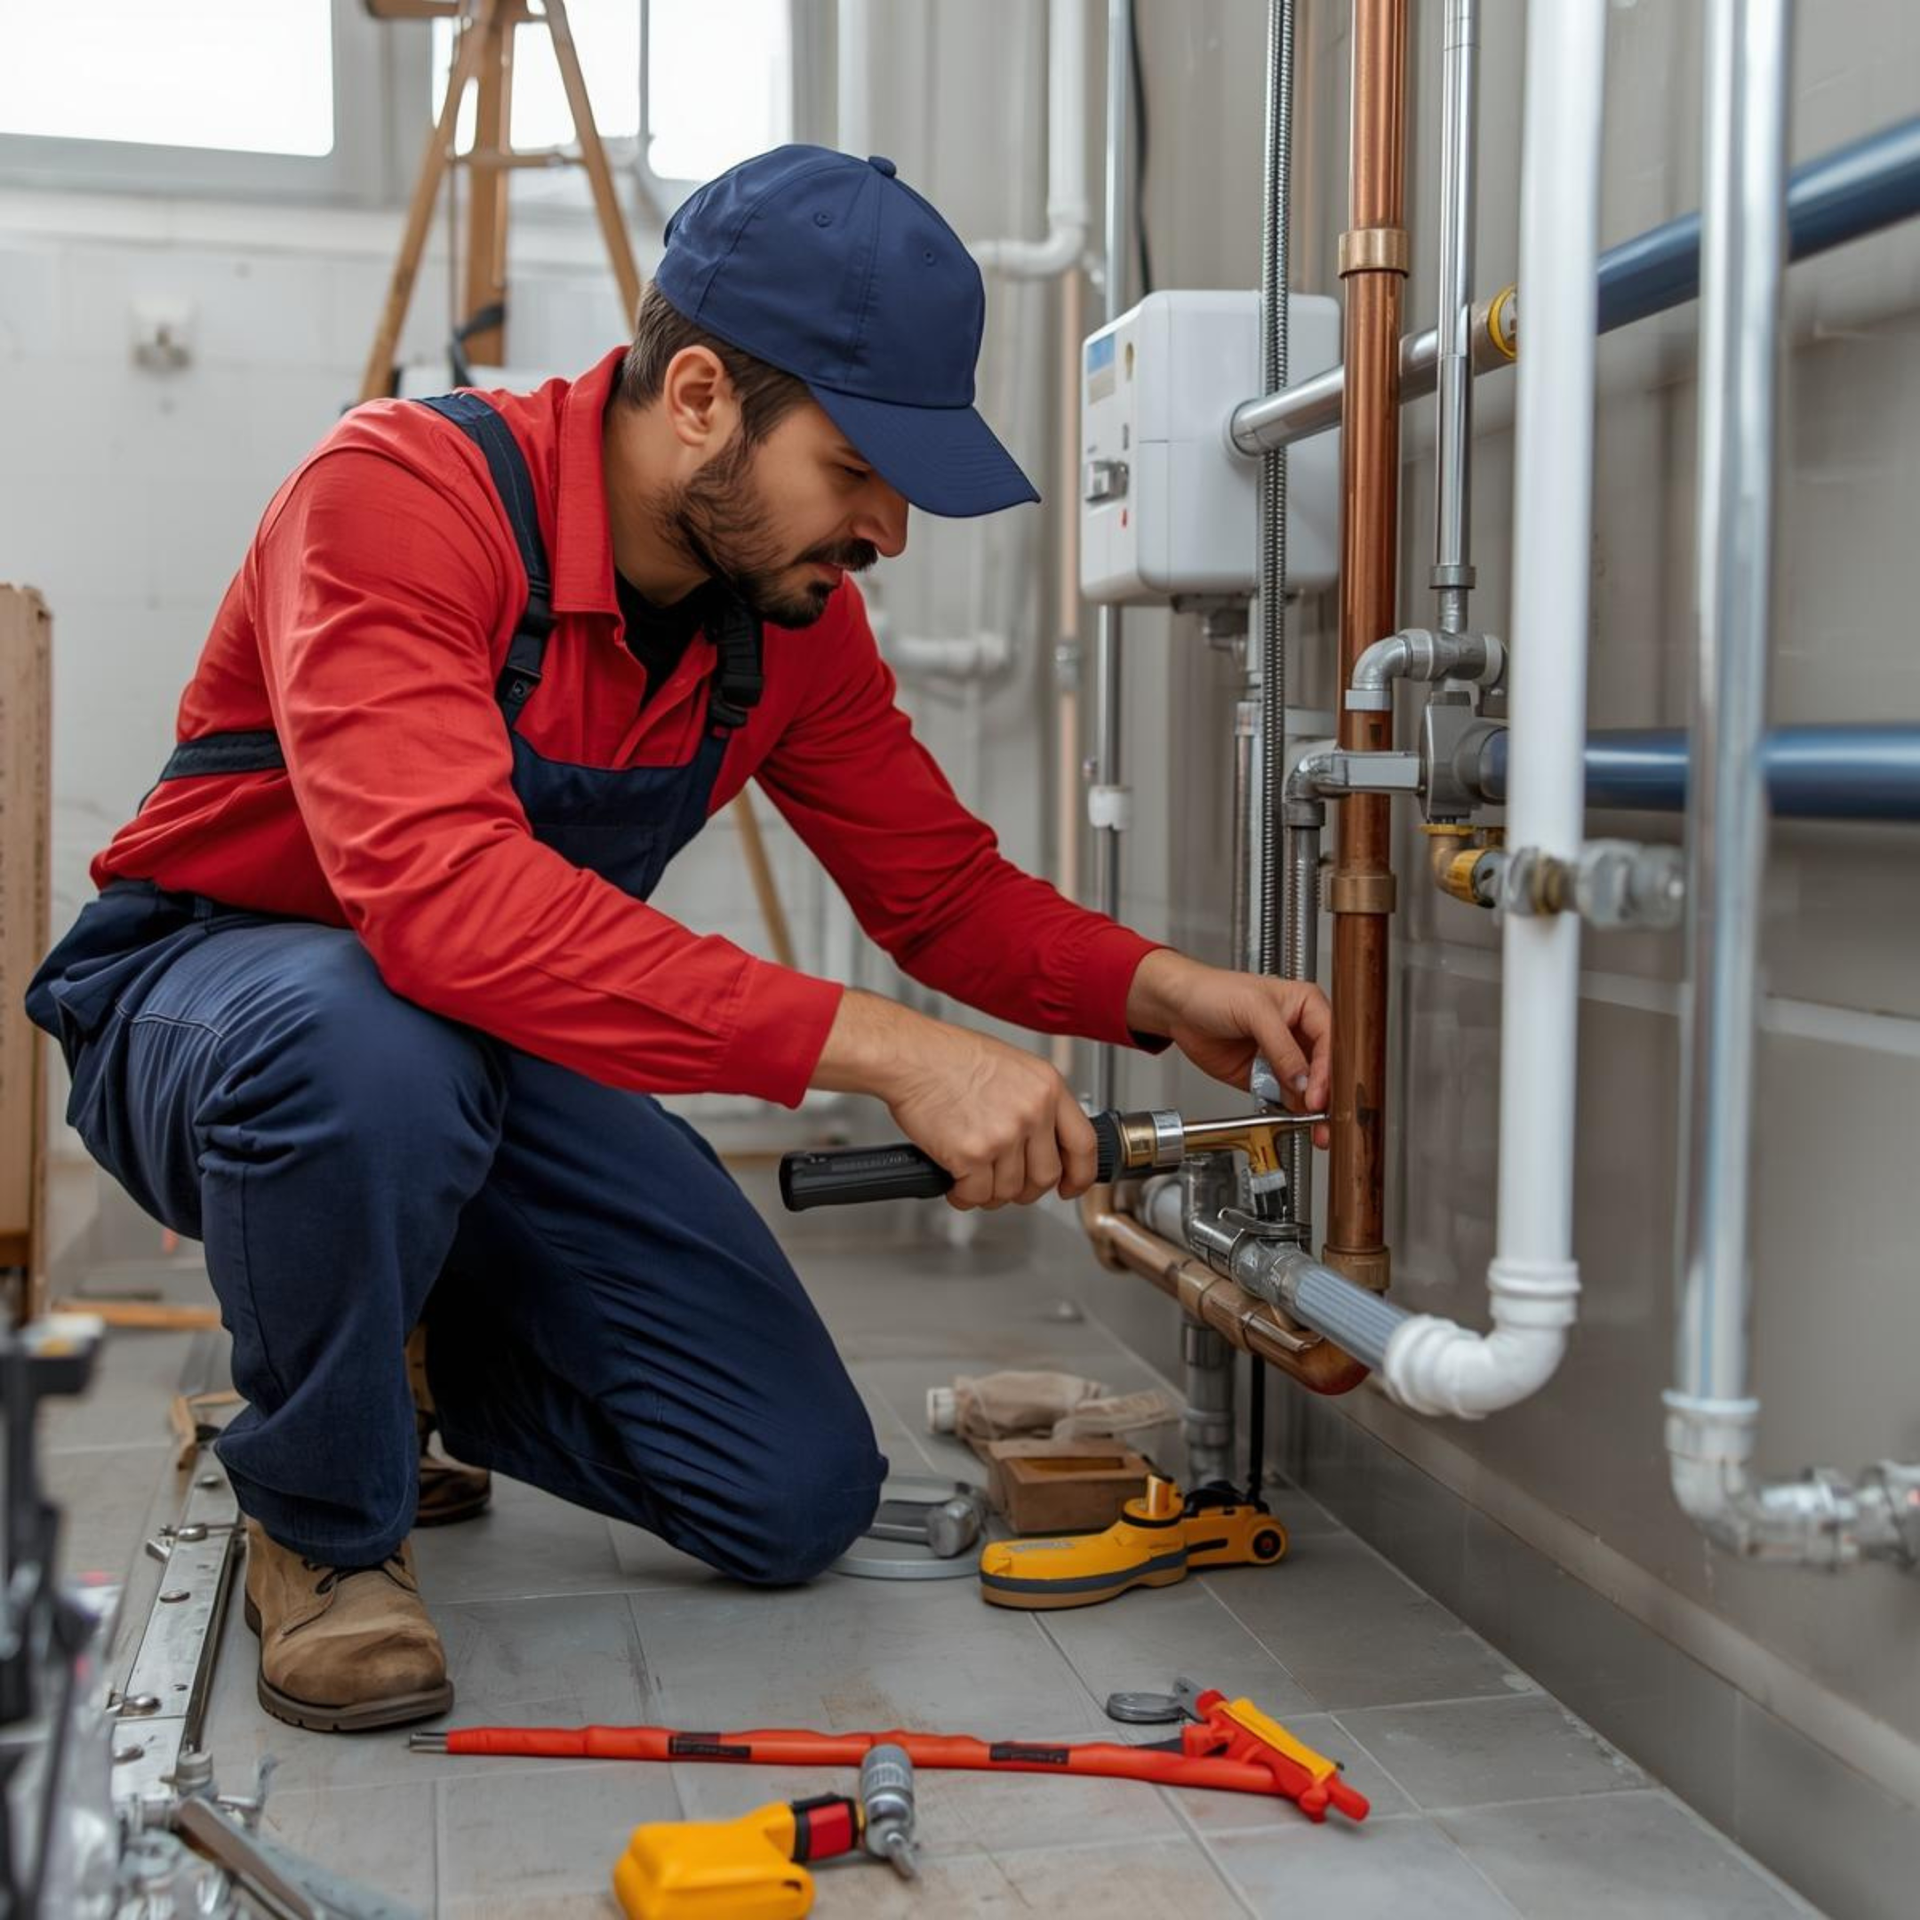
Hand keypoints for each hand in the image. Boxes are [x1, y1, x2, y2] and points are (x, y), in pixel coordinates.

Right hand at [812, 991, 1098, 1208]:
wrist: (910, 1055)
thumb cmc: (948, 1056)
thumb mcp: (1011, 1067)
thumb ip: (1034, 1103)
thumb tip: (1043, 1141)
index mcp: (1047, 1087)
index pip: (1083, 1144)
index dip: (1079, 1175)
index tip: (1070, 1186)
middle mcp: (1032, 1111)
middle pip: (1046, 1176)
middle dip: (1025, 1189)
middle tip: (1006, 1183)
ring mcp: (1003, 1135)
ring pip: (1010, 1190)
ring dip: (989, 1192)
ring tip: (972, 1176)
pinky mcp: (972, 1155)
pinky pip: (977, 1194)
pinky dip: (964, 1195)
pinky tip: (955, 1182)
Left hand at [1126, 951, 1332, 1147]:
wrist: (1178, 1009)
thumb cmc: (1213, 991)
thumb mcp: (1253, 1011)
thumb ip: (1281, 1046)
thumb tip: (1303, 1080)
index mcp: (1308, 1006)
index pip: (1331, 1041)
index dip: (1328, 1069)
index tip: (1318, 1093)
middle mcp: (1301, 1032)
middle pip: (1327, 1068)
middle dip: (1328, 1094)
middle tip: (1324, 1117)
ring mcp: (1285, 1057)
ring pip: (1310, 1087)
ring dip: (1313, 1109)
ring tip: (1316, 1127)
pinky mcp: (1266, 1076)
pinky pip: (1286, 1097)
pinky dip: (1291, 1111)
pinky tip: (1296, 1119)